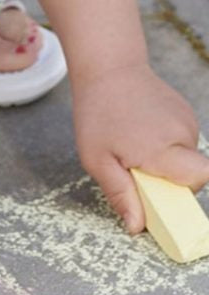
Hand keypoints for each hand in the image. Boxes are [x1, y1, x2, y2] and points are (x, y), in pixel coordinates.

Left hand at [72, 61, 208, 232]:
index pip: (200, 180)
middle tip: (136, 166)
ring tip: (133, 141)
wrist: (106, 67)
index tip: (160, 191)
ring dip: (164, 158)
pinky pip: (181, 139)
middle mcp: (182, 134)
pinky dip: (164, 141)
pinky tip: (140, 128)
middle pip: (192, 174)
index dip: (184, 192)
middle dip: (168, 178)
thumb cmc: (97, 112)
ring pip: (185, 156)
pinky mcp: (184, 111)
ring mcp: (187, 120)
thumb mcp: (97, 158)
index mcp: (163, 149)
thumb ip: (120, 194)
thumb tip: (137, 227)